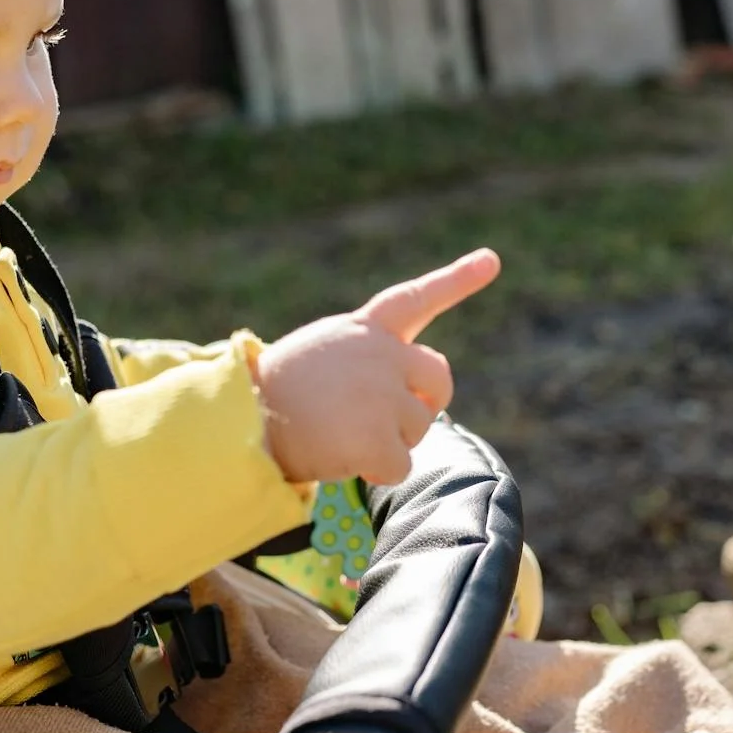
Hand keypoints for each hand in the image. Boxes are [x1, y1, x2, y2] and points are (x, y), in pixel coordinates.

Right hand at [253, 249, 499, 484]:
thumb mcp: (321, 354)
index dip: (457, 280)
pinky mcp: (377, 437)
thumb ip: (366, 360)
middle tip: (390, 420)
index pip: (417, 298)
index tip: (492, 260)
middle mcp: (381, 354)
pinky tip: (345, 460)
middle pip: (438, 378)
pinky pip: (400, 466)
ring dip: (388, 441)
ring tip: (341, 434)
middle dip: (426, 402)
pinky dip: (376, 472)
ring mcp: (382, 395)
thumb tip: (408, 395)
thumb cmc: (274, 393)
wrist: (240, 421)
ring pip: (418, 428)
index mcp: (363, 330)